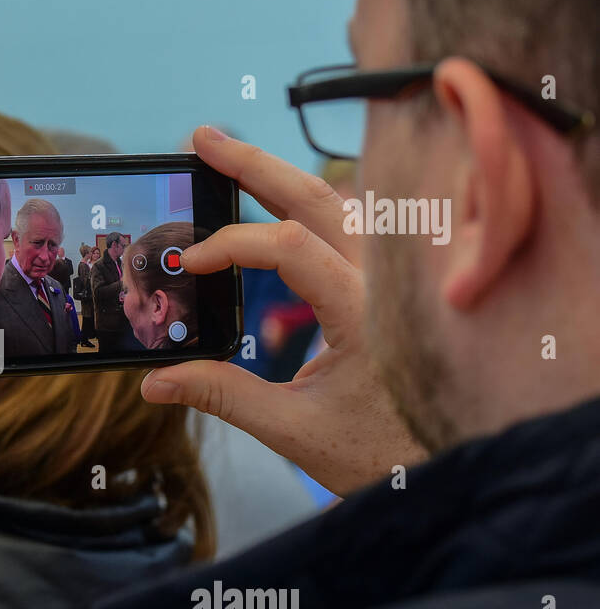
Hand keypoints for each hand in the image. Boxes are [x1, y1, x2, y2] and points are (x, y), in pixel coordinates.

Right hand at [141, 125, 425, 495]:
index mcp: (366, 311)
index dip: (231, 245)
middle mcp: (386, 282)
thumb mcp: (295, 430)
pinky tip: (282, 199)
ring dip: (283, 177)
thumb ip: (223, 397)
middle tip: (202, 139)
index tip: (189, 263)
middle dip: (254, 164)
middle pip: (318, 196)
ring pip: (340, 203)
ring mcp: (394, 280)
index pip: (290, 245)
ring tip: (232, 158)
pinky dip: (312, 206)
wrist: (453, 469)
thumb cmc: (384, 452)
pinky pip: (355, 227)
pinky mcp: (391, 290)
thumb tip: (156, 381)